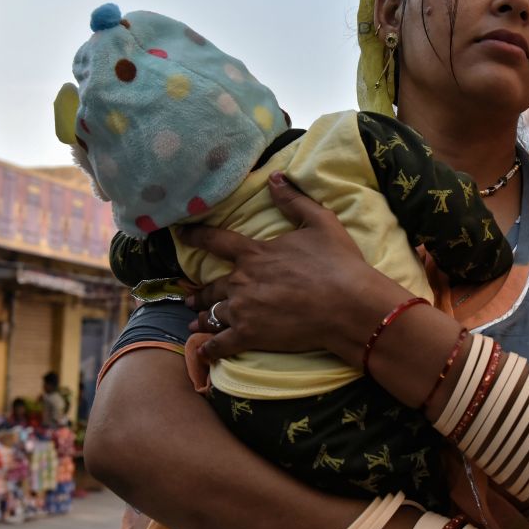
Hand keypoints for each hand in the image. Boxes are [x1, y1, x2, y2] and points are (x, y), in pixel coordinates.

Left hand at [181, 171, 386, 362]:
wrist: (348, 305)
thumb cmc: (337, 264)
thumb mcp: (321, 223)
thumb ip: (294, 201)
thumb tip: (275, 176)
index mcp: (255, 254)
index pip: (216, 241)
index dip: (195, 235)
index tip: (180, 233)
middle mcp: (242, 281)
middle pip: (212, 286)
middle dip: (200, 292)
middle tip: (189, 297)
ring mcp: (243, 311)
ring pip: (213, 313)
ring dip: (203, 317)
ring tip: (195, 321)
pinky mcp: (249, 336)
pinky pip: (220, 344)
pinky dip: (209, 348)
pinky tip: (204, 351)